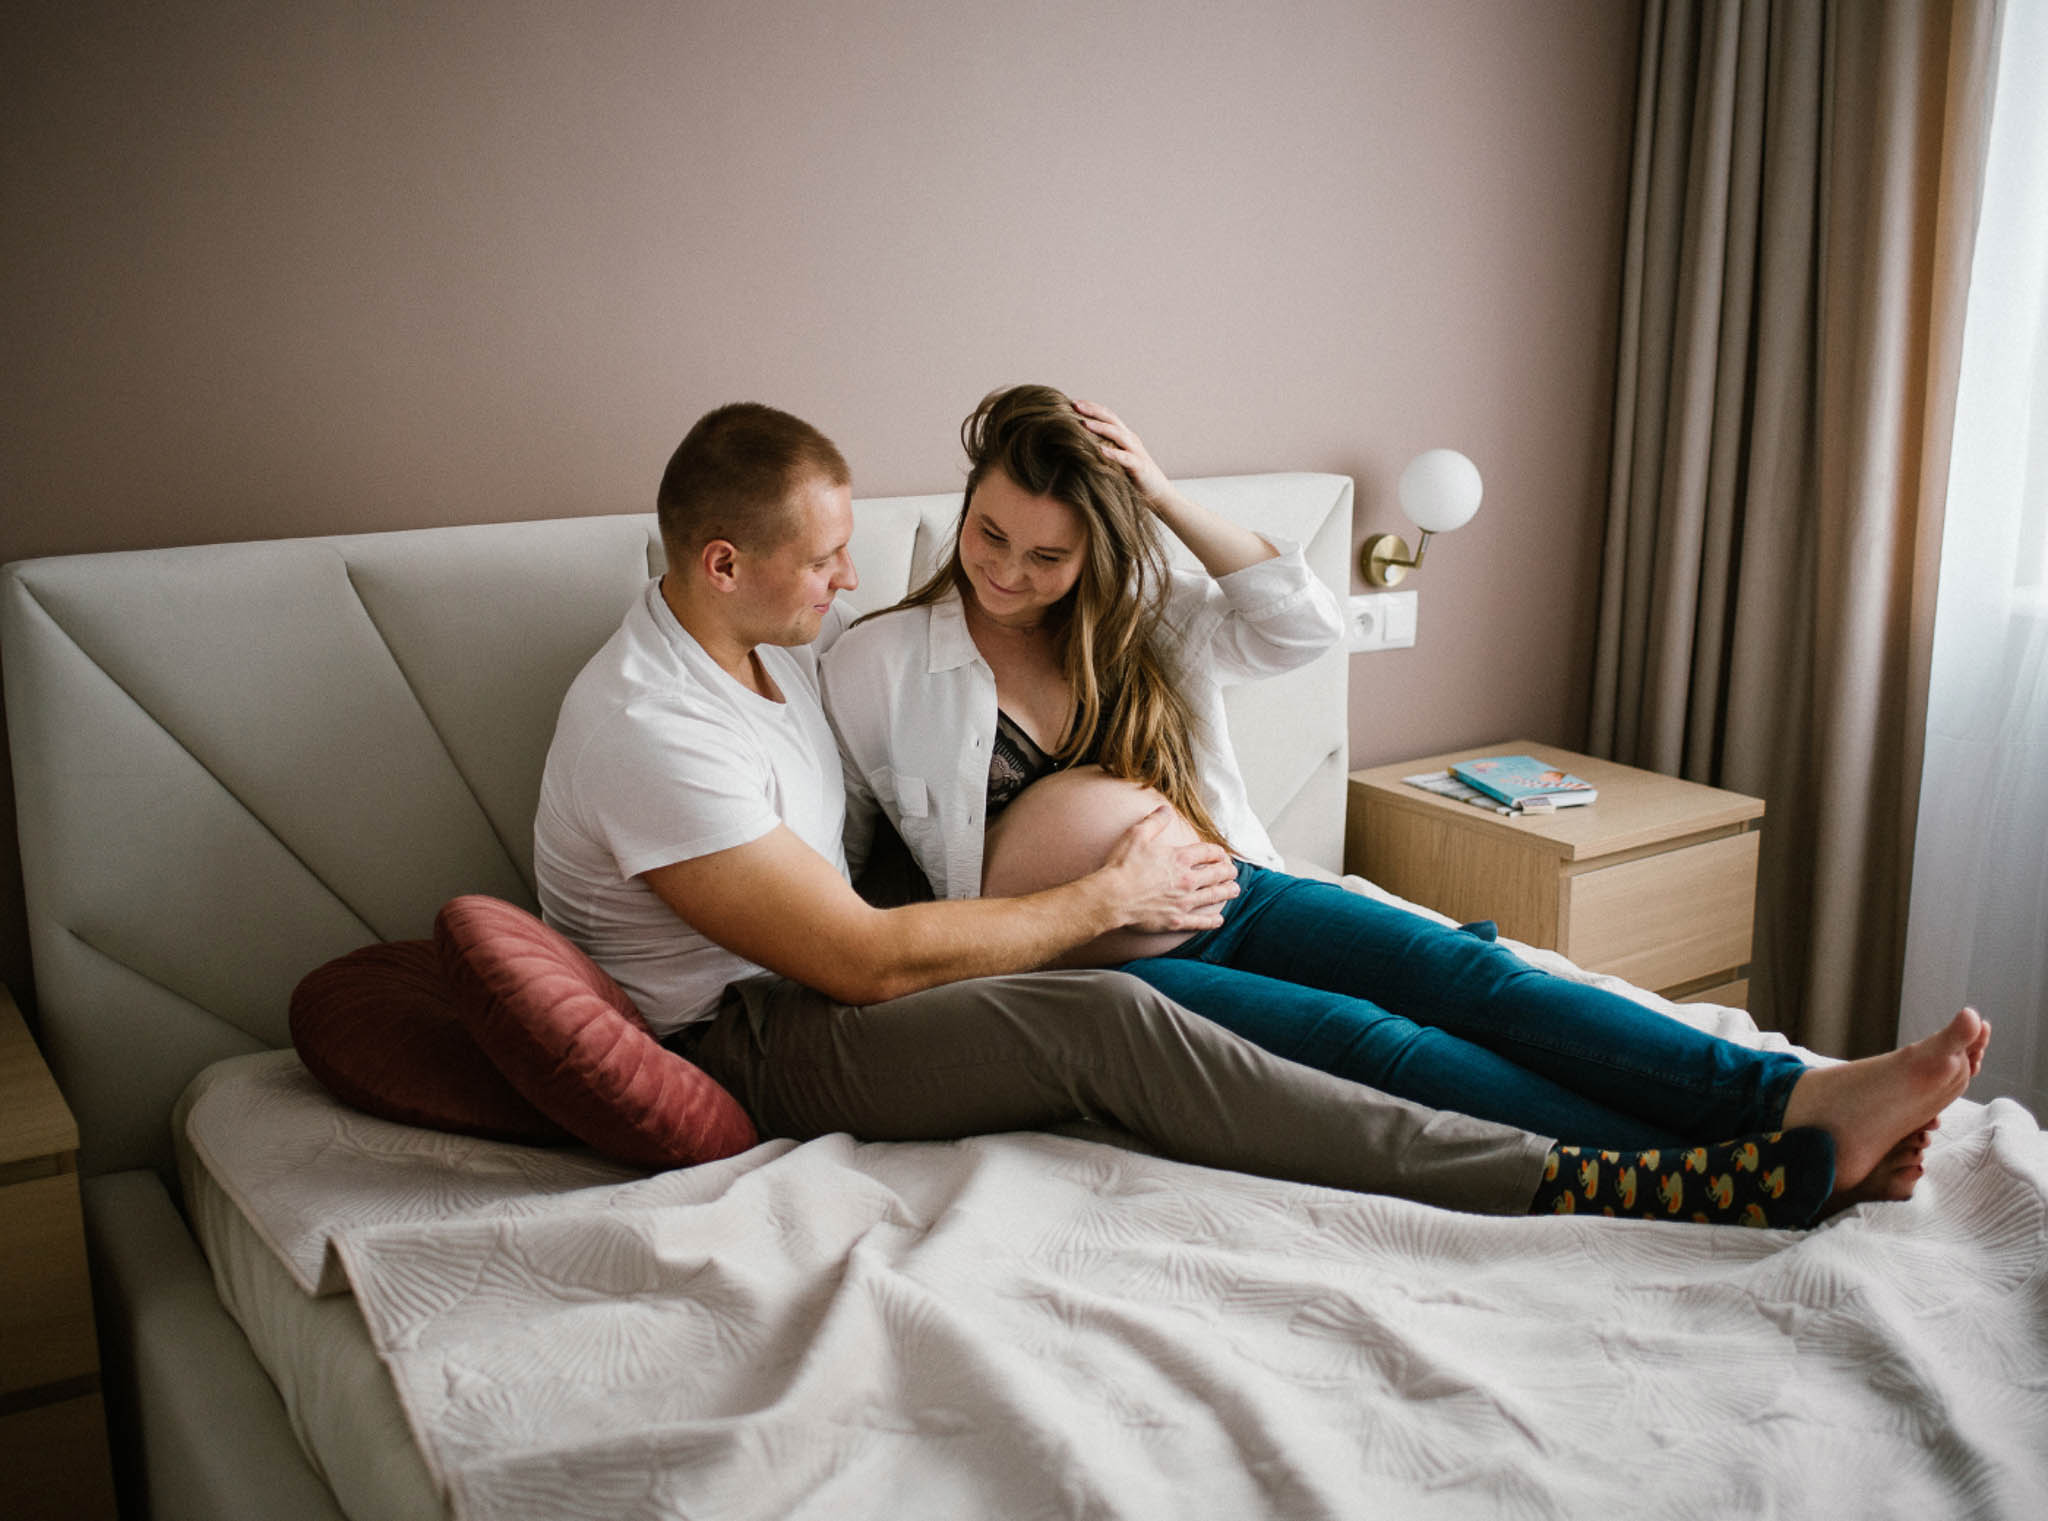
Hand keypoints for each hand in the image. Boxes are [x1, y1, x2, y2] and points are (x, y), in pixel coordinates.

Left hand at [1073, 399, 1171, 506]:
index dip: (1091, 407)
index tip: (1072, 402)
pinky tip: (1100, 451)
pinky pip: (1126, 458)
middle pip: (1111, 419)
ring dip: (1100, 428)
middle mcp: (1130, 440)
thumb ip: (1099, 450)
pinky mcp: (1140, 467)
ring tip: (1084, 424)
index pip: (1106, 415)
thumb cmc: (1131, 478)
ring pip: (1118, 434)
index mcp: (1123, 436)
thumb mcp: (1113, 460)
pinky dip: (1114, 454)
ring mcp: (1136, 452)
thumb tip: (1073, 447)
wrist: (1158, 494)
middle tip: (1074, 405)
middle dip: (1092, 410)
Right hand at [1098, 805, 1238, 930]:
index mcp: (1179, 858)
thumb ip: (1154, 821)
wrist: (1111, 897)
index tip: (1221, 855)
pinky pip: (1200, 922)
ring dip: (1227, 892)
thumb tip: (1166, 809)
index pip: (1209, 853)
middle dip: (1228, 871)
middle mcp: (1187, 879)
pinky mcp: (1176, 920)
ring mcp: (1183, 901)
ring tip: (1234, 890)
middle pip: (1217, 874)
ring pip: (1214, 896)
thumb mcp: (1136, 835)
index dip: (1218, 853)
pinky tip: (1219, 920)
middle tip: (1232, 872)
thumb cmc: (1122, 866)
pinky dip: (1212, 921)